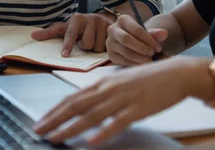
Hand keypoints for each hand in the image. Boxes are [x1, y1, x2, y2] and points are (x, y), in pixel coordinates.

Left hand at [31, 13, 114, 56]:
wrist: (103, 17)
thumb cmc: (80, 26)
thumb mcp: (65, 27)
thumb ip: (50, 32)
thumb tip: (32, 36)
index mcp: (76, 19)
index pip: (70, 34)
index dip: (67, 45)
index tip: (64, 55)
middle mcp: (90, 18)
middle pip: (86, 44)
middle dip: (85, 46)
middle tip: (85, 39)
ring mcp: (103, 23)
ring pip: (97, 47)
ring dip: (95, 47)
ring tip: (94, 39)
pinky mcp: (112, 28)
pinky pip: (106, 47)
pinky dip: (104, 47)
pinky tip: (102, 40)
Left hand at [33, 58, 198, 144]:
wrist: (175, 72)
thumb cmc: (148, 79)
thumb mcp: (120, 82)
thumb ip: (103, 93)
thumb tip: (86, 105)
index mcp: (103, 83)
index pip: (72, 97)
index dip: (54, 110)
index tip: (41, 120)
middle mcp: (108, 89)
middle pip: (76, 106)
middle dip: (55, 119)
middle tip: (38, 130)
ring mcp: (123, 98)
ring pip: (91, 115)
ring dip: (70, 127)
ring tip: (55, 137)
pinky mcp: (138, 109)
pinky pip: (118, 122)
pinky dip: (104, 132)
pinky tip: (92, 141)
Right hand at [106, 14, 166, 65]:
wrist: (131, 41)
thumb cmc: (140, 35)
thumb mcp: (148, 32)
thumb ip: (155, 33)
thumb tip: (164, 33)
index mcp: (123, 20)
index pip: (136, 29)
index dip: (148, 39)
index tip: (158, 48)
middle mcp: (113, 30)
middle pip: (126, 39)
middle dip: (141, 48)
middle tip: (152, 54)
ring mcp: (110, 43)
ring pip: (125, 51)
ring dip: (139, 58)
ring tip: (150, 61)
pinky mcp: (111, 55)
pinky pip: (123, 60)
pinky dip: (134, 64)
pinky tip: (143, 65)